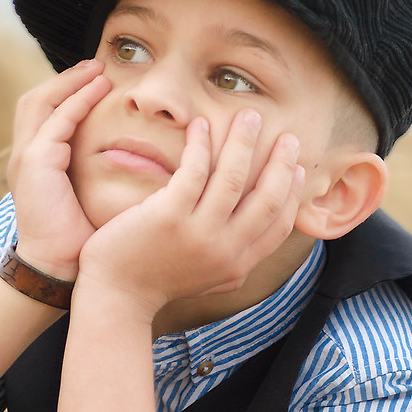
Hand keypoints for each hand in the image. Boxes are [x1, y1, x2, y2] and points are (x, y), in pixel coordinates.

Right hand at [6, 60, 109, 278]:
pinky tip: (97, 89)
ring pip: (40, 101)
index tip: (96, 79)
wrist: (57, 267)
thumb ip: (98, 173)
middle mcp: (25, 155)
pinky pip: (56, 120)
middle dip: (65, 79)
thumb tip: (136, 160)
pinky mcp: (35, 162)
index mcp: (35, 163)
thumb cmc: (79, 239)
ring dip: (69, 82)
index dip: (66, 93)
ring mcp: (26, 157)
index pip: (44, 114)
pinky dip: (76, 100)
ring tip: (97, 70)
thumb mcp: (87, 197)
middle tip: (95, 65)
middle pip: (35, 100)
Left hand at [75, 109, 305, 319]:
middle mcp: (225, 250)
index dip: (291, 193)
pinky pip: (196, 169)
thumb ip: (233, 259)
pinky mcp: (169, 216)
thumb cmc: (156, 279)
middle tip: (285, 135)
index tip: (295, 167)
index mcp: (238, 265)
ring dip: (244, 141)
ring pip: (234, 177)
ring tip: (248, 115)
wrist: (116, 296)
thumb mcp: (207, 277)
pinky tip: (202, 125)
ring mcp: (198, 233)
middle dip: (280, 162)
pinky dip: (202, 143)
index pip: (280, 225)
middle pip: (267, 198)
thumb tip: (259, 235)